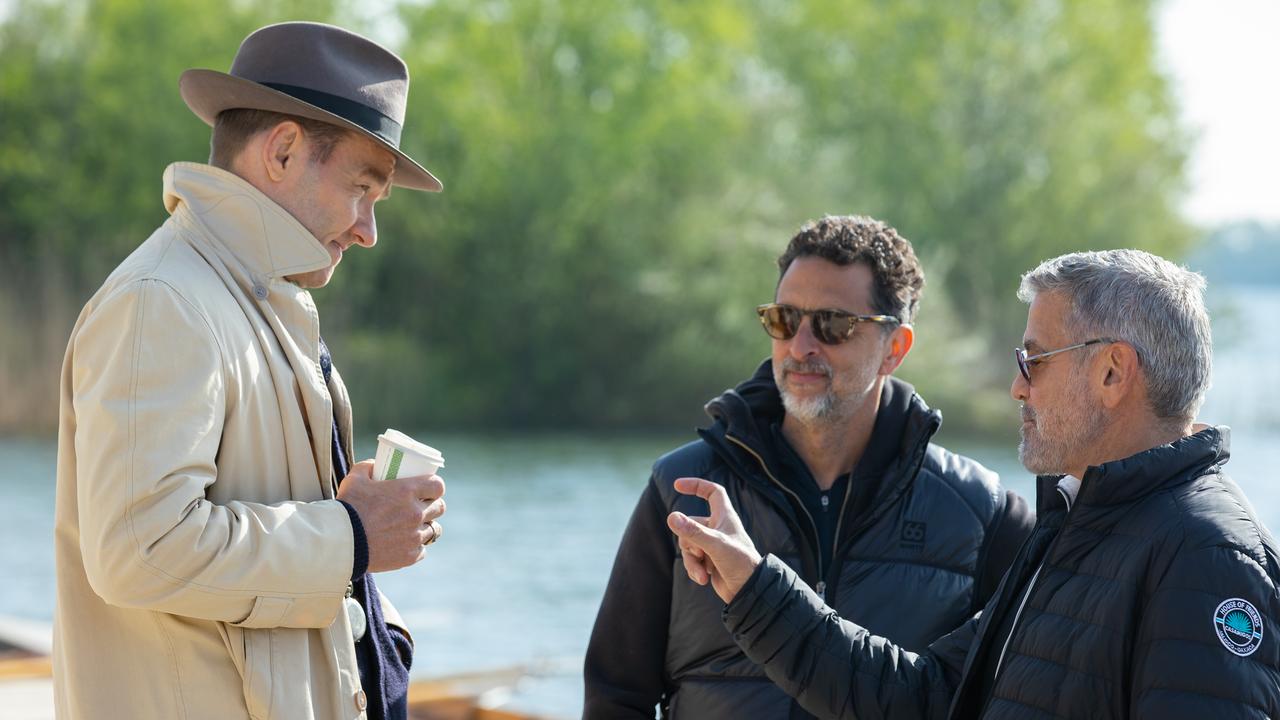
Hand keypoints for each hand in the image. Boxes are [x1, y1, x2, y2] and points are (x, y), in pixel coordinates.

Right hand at [336, 460, 446, 572]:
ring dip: (426, 527)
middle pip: (440, 508)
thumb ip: (366, 467)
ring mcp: (414, 536)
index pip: (437, 485)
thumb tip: (375, 464)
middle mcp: (415, 513)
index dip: (435, 486)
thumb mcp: (354, 479)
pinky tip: (406, 544)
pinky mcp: (409, 556)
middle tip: (422, 506)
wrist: (340, 542)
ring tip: (415, 527)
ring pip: (433, 530)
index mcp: (407, 491)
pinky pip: (421, 550)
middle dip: (433, 505)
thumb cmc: (347, 508)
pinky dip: (415, 547)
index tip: (429, 488)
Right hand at [667, 477, 761, 603]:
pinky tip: (704, 579)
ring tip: (703, 573)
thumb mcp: (715, 545)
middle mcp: (717, 528)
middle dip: (689, 541)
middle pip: (690, 524)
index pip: (712, 492)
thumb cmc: (740, 563)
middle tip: (701, 554)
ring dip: (692, 560)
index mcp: (724, 517)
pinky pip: (690, 558)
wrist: (749, 591)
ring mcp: (711, 544)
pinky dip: (694, 568)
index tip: (677, 485)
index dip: (696, 485)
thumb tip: (671, 517)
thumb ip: (693, 532)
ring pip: (687, 543)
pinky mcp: (708, 560)